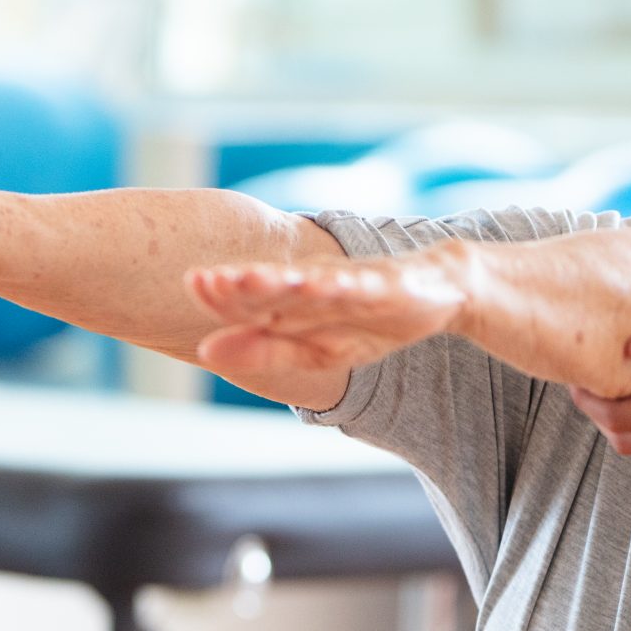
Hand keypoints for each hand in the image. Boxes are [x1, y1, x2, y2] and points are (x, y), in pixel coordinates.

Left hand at [188, 255, 465, 382]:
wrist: (438, 293)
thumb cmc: (368, 320)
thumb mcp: (315, 349)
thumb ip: (263, 349)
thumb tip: (204, 351)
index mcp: (293, 299)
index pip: (249, 298)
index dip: (221, 294)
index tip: (192, 285)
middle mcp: (315, 283)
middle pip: (273, 285)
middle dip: (239, 284)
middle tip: (203, 280)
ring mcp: (350, 281)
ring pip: (310, 281)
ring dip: (280, 280)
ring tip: (248, 279)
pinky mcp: (386, 283)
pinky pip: (360, 284)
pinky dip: (340, 284)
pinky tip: (319, 285)